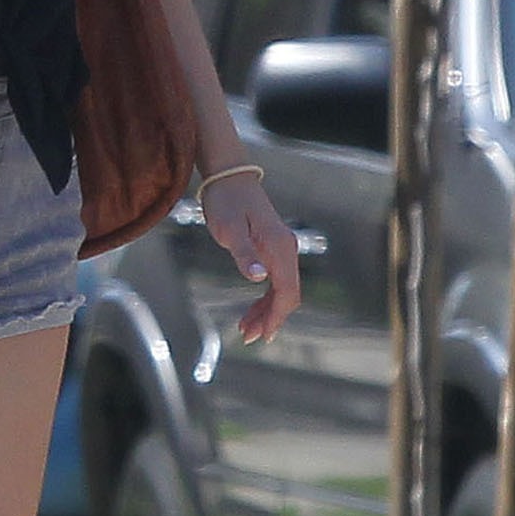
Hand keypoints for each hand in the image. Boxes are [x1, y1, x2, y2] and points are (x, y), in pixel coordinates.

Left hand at [199, 170, 301, 343]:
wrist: (229, 178)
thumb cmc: (227, 202)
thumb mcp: (230, 229)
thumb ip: (245, 254)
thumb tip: (259, 277)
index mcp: (279, 248)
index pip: (286, 291)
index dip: (276, 316)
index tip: (261, 335)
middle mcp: (286, 250)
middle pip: (287, 294)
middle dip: (271, 319)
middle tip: (248, 337)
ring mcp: (281, 249)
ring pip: (282, 290)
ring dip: (267, 311)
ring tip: (246, 329)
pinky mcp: (273, 248)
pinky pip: (275, 280)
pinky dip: (265, 298)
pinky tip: (252, 310)